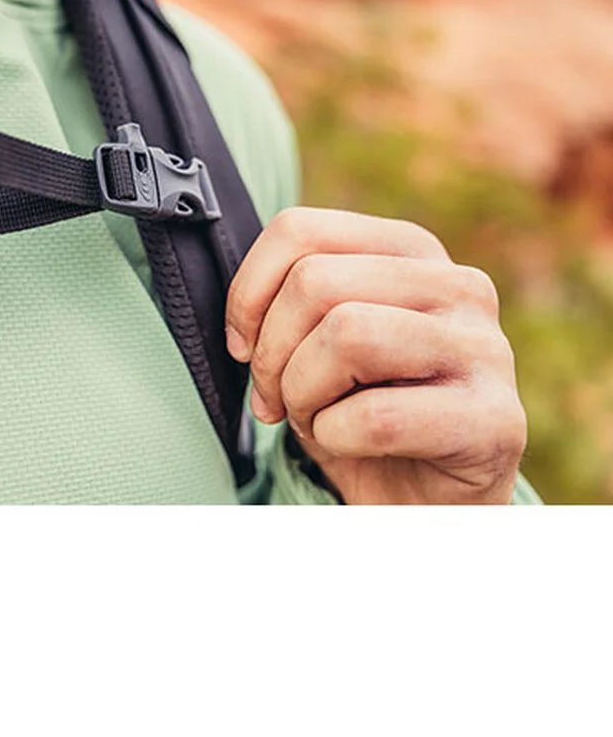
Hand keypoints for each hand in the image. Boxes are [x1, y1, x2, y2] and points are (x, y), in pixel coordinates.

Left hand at [225, 207, 526, 503]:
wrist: (428, 506)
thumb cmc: (366, 415)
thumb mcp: (320, 342)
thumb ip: (291, 301)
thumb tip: (241, 315)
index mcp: (413, 252)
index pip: (300, 230)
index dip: (248, 294)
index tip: (243, 345)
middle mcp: (459, 285)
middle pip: (315, 282)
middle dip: (273, 353)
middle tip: (279, 399)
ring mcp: (485, 349)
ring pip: (347, 334)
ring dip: (305, 394)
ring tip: (315, 420)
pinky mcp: (495, 420)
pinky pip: (377, 416)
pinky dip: (337, 438)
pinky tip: (351, 447)